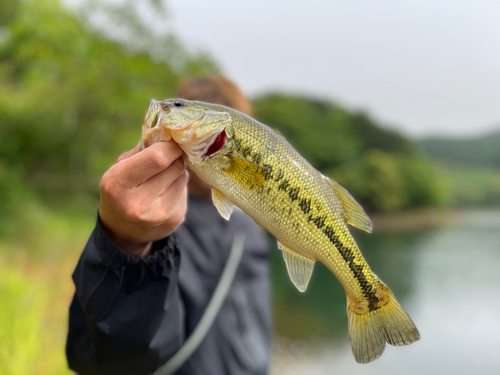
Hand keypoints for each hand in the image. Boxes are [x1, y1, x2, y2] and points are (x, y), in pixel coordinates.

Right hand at [99, 141, 188, 256]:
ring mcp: (159, 215)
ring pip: (183, 176)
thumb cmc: (121, 190)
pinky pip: (185, 191)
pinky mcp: (175, 220)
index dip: (169, 146)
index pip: (158, 158)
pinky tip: (164, 193)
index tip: (171, 140)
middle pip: (174, 165)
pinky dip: (178, 186)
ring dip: (176, 171)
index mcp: (118, 185)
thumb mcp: (118, 168)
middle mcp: (139, 204)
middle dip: (173, 156)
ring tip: (161, 178)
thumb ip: (141, 150)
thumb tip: (169, 132)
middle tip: (166, 157)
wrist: (124, 231)